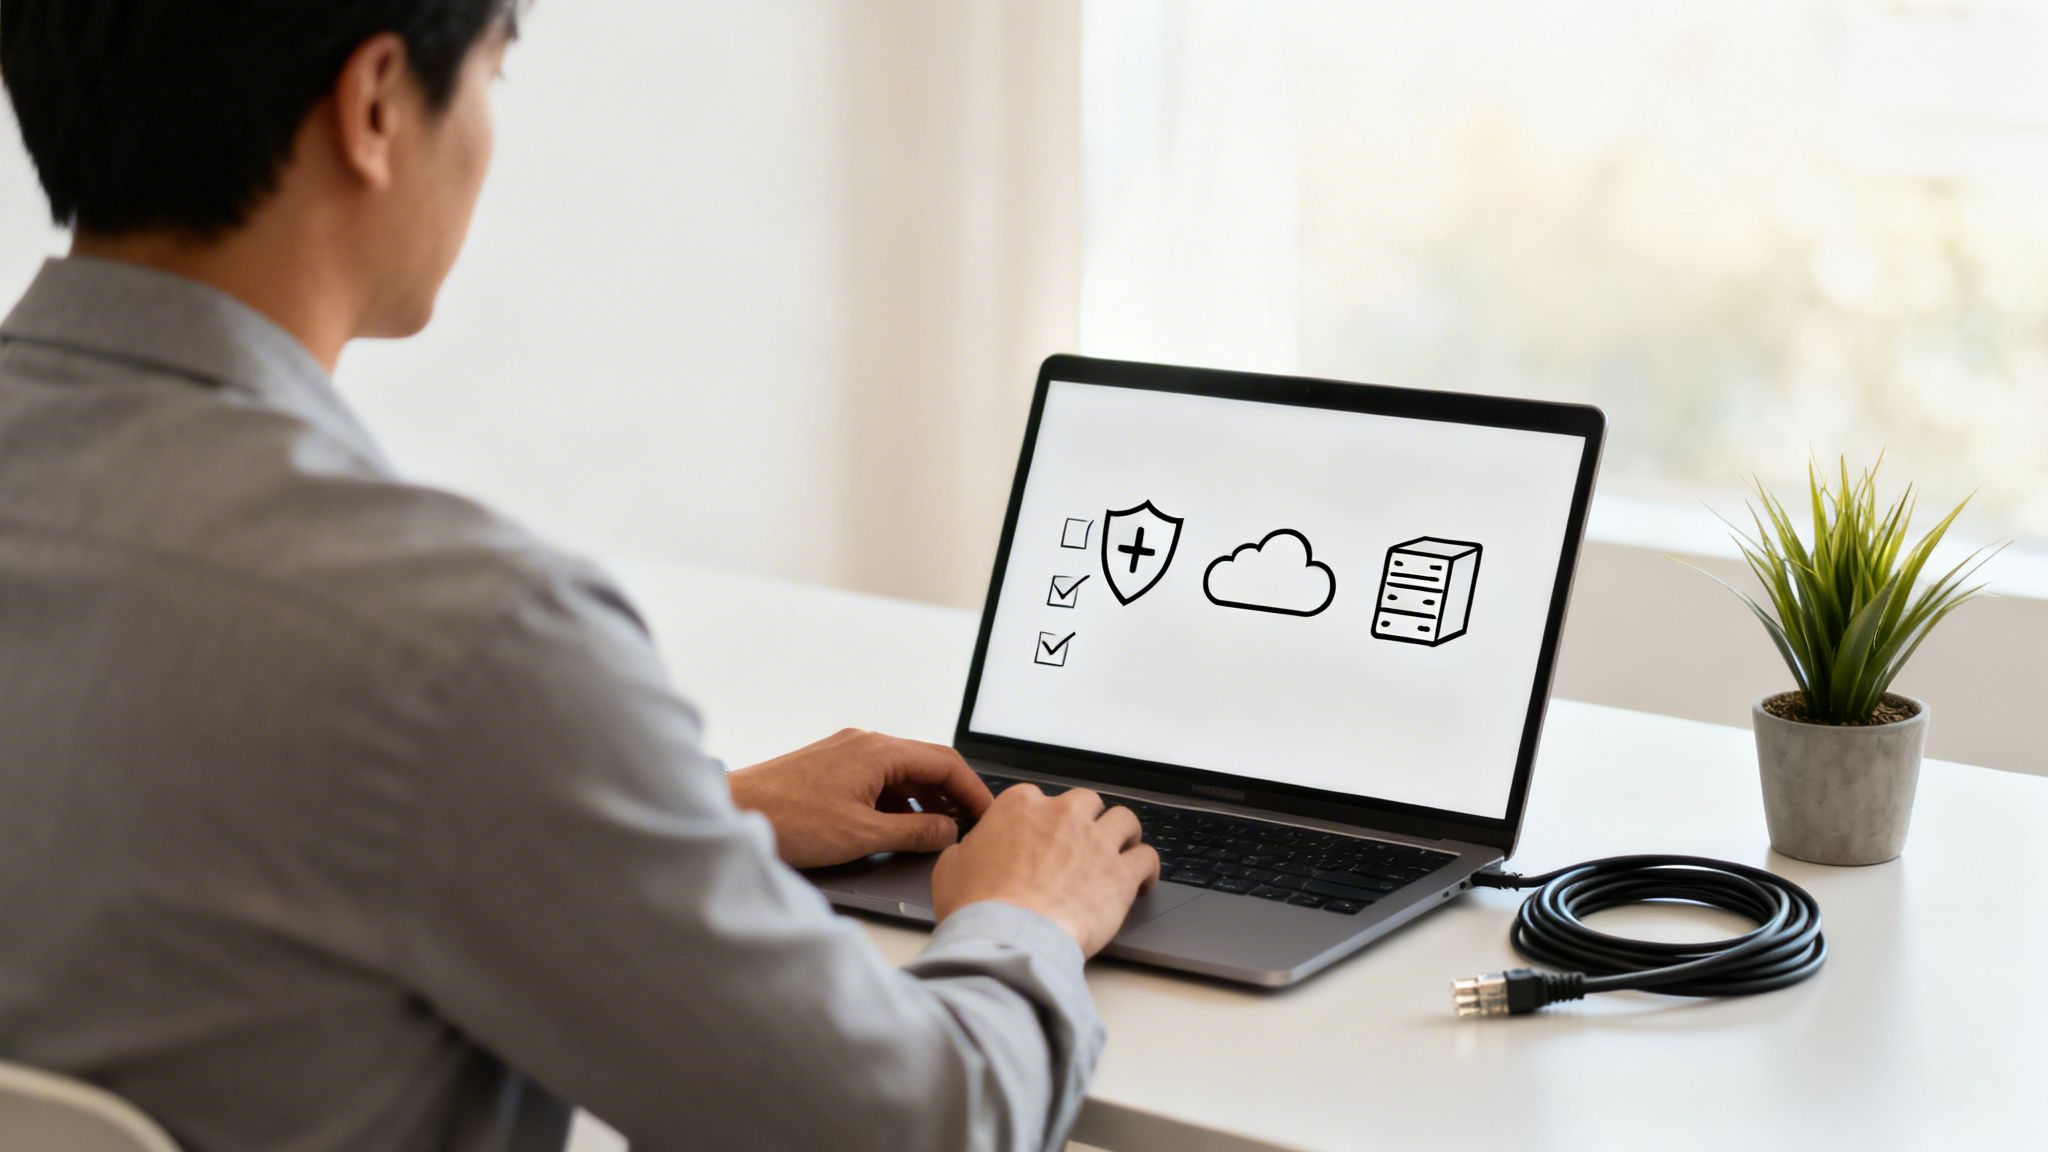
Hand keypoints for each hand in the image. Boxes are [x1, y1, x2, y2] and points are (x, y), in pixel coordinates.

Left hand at [727, 729, 992, 868]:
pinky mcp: (830, 768)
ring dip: (923, 801)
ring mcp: (846, 754)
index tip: (987, 815)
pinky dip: (896, 801)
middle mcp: (864, 744)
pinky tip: (897, 828)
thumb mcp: (863, 834)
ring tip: (936, 833)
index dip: (972, 790)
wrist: (732, 812)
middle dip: (951, 795)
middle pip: (925, 764)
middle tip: (970, 826)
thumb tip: (948, 831)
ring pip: (901, 773)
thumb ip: (914, 831)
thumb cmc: (789, 820)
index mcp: (878, 751)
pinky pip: (877, 780)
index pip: (944, 762)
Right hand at [930, 784, 1159, 956]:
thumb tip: (972, 850)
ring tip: (1119, 854)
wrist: (1008, 938)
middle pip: (1087, 803)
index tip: (1043, 839)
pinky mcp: (1121, 873)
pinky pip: (1147, 857)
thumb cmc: (977, 906)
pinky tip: (1141, 881)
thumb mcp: (951, 866)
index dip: (1042, 821)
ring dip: (1122, 835)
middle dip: (1086, 821)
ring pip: (1125, 820)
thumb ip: (970, 848)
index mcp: (1020, 806)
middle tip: (1082, 846)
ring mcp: (1096, 841)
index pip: (1039, 798)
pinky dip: (1146, 868)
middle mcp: (1063, 814)